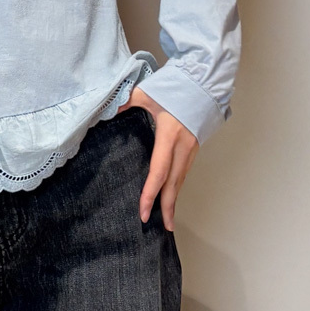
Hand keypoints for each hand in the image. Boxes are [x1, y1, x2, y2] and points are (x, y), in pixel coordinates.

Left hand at [116, 87, 197, 230]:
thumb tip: (107, 109)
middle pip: (173, 183)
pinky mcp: (194, 146)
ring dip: (174, 198)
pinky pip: (184, 171)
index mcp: (169, 135)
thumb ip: (126, 101)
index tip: (144, 212)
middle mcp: (182, 146)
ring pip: (181, 179)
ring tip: (168, 218)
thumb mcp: (147, 93)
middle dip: (167, 207)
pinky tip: (172, 194)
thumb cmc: (175, 87)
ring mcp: (191, 148)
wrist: (202, 82)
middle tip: (163, 228)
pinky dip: (177, 185)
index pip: (158, 172)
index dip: (150, 194)